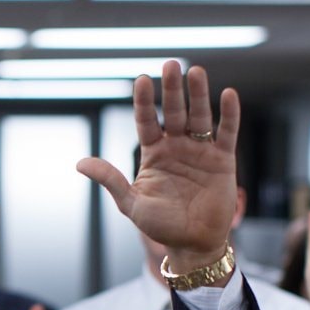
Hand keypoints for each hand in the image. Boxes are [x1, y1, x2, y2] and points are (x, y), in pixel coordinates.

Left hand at [78, 62, 238, 275]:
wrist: (193, 244)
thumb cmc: (160, 225)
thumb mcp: (131, 203)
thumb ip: (110, 180)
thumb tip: (80, 163)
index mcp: (153, 154)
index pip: (147, 121)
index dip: (144, 102)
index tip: (141, 80)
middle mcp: (176, 147)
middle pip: (174, 112)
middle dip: (172, 89)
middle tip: (170, 64)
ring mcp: (200, 151)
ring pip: (199, 117)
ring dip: (198, 94)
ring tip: (195, 71)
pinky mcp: (222, 160)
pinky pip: (226, 133)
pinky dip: (228, 115)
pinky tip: (227, 94)